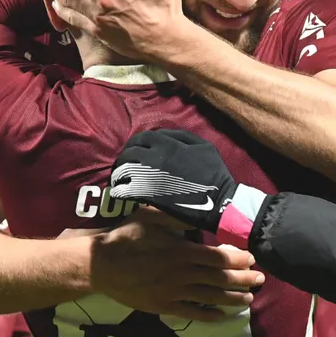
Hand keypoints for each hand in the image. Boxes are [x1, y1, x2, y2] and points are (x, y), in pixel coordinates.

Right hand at [89, 208, 263, 322]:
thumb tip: (200, 211)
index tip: (251, 258)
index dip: (237, 258)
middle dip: (243, 279)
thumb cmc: (126, 237)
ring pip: (209, 297)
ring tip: (248, 299)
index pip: (218, 256)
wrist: (101, 265)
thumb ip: (177, 216)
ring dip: (232, 298)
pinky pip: (191, 312)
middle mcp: (181, 273)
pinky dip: (209, 315)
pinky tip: (222, 316)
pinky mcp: (163, 306)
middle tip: (260, 280)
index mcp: (181, 251)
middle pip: (219, 278)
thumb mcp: (150, 217)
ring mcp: (173, 292)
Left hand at [110, 129, 240, 233]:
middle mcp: (154, 156)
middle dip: (123, 158)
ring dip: (118, 173)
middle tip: (123, 165)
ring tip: (119, 179)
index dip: (134, 144)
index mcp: (167, 144)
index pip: (141, 137)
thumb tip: (163, 135)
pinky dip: (119, 190)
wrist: (217, 201)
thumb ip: (182, 136)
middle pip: (129, 152)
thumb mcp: (204, 146)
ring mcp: (149, 176)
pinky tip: (120, 193)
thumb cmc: (214, 173)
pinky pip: (124, 189)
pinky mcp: (147, 195)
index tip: (134, 151)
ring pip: (123, 169)